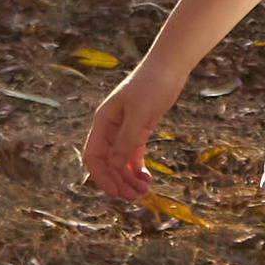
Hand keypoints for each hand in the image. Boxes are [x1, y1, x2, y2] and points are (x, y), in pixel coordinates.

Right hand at [81, 53, 184, 204]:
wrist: (170, 66)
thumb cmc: (152, 84)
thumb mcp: (139, 113)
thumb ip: (126, 139)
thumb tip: (114, 165)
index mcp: (103, 122)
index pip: (94, 156)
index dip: (101, 177)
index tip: (115, 193)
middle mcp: (110, 128)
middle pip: (107, 163)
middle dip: (118, 182)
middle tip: (135, 198)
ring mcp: (125, 129)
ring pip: (120, 161)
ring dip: (128, 178)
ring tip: (143, 192)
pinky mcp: (140, 129)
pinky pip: (133, 154)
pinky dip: (138, 168)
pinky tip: (146, 179)